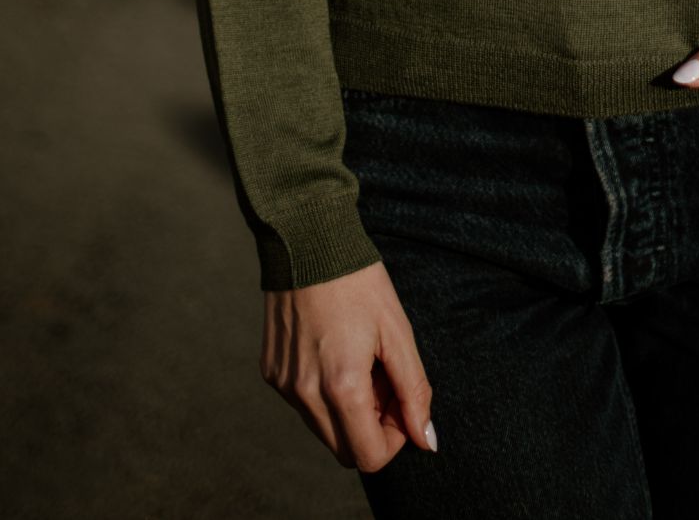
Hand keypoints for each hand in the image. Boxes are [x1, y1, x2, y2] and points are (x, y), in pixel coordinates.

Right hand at [262, 260, 437, 472]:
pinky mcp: (271, 372)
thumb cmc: (359, 282)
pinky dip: (322, 392)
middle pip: (345, 450)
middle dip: (370, 426)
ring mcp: (284, 385)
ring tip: (357, 359)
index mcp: (341, 386)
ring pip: (323, 429)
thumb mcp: (398, 331)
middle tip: (381, 378)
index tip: (399, 401)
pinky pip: (302, 403)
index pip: (369, 457)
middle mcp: (305, 394)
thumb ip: (414, 391)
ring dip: (347, 410)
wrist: (308, 240)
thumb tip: (427, 441)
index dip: (394, 439)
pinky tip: (332, 349)